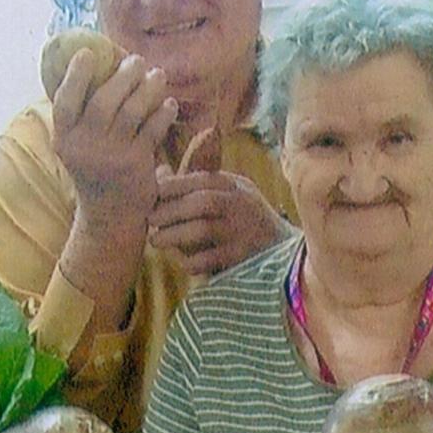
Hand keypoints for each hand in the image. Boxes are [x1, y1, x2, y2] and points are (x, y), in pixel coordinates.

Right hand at [52, 53, 178, 210]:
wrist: (110, 215)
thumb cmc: (95, 169)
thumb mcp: (77, 146)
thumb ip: (81, 116)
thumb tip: (96, 68)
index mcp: (64, 139)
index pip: (64, 101)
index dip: (74, 75)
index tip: (87, 52)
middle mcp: (84, 147)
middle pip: (103, 101)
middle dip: (123, 76)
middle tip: (137, 60)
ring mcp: (111, 157)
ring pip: (131, 112)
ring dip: (147, 88)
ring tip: (158, 75)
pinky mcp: (136, 165)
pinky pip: (152, 130)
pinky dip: (163, 113)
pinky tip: (170, 103)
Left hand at [148, 166, 289, 275]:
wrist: (283, 252)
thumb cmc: (244, 219)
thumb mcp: (228, 193)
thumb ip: (195, 183)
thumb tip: (159, 171)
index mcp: (234, 185)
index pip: (200, 180)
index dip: (172, 186)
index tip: (151, 195)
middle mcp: (242, 204)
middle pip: (202, 202)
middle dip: (171, 211)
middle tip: (150, 220)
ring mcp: (243, 231)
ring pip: (204, 230)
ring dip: (175, 235)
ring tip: (156, 241)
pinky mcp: (242, 257)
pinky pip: (211, 259)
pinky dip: (192, 260)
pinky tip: (182, 261)